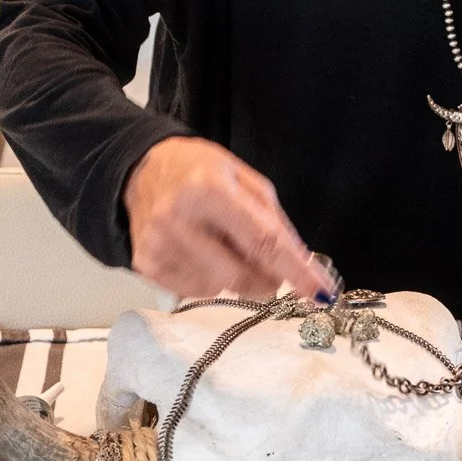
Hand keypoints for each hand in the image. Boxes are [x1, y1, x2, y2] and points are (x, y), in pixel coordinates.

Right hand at [123, 136, 334, 302]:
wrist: (142, 169)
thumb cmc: (198, 170)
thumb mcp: (244, 179)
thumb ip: (274, 221)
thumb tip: (299, 264)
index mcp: (208, 189)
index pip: (262, 241)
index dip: (295, 271)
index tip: (319, 291)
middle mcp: (179, 219)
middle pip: (242, 275)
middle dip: (268, 278)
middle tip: (270, 264)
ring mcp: (159, 245)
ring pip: (219, 288)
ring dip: (234, 275)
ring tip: (220, 243)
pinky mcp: (146, 265)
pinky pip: (196, 292)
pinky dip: (209, 278)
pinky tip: (199, 252)